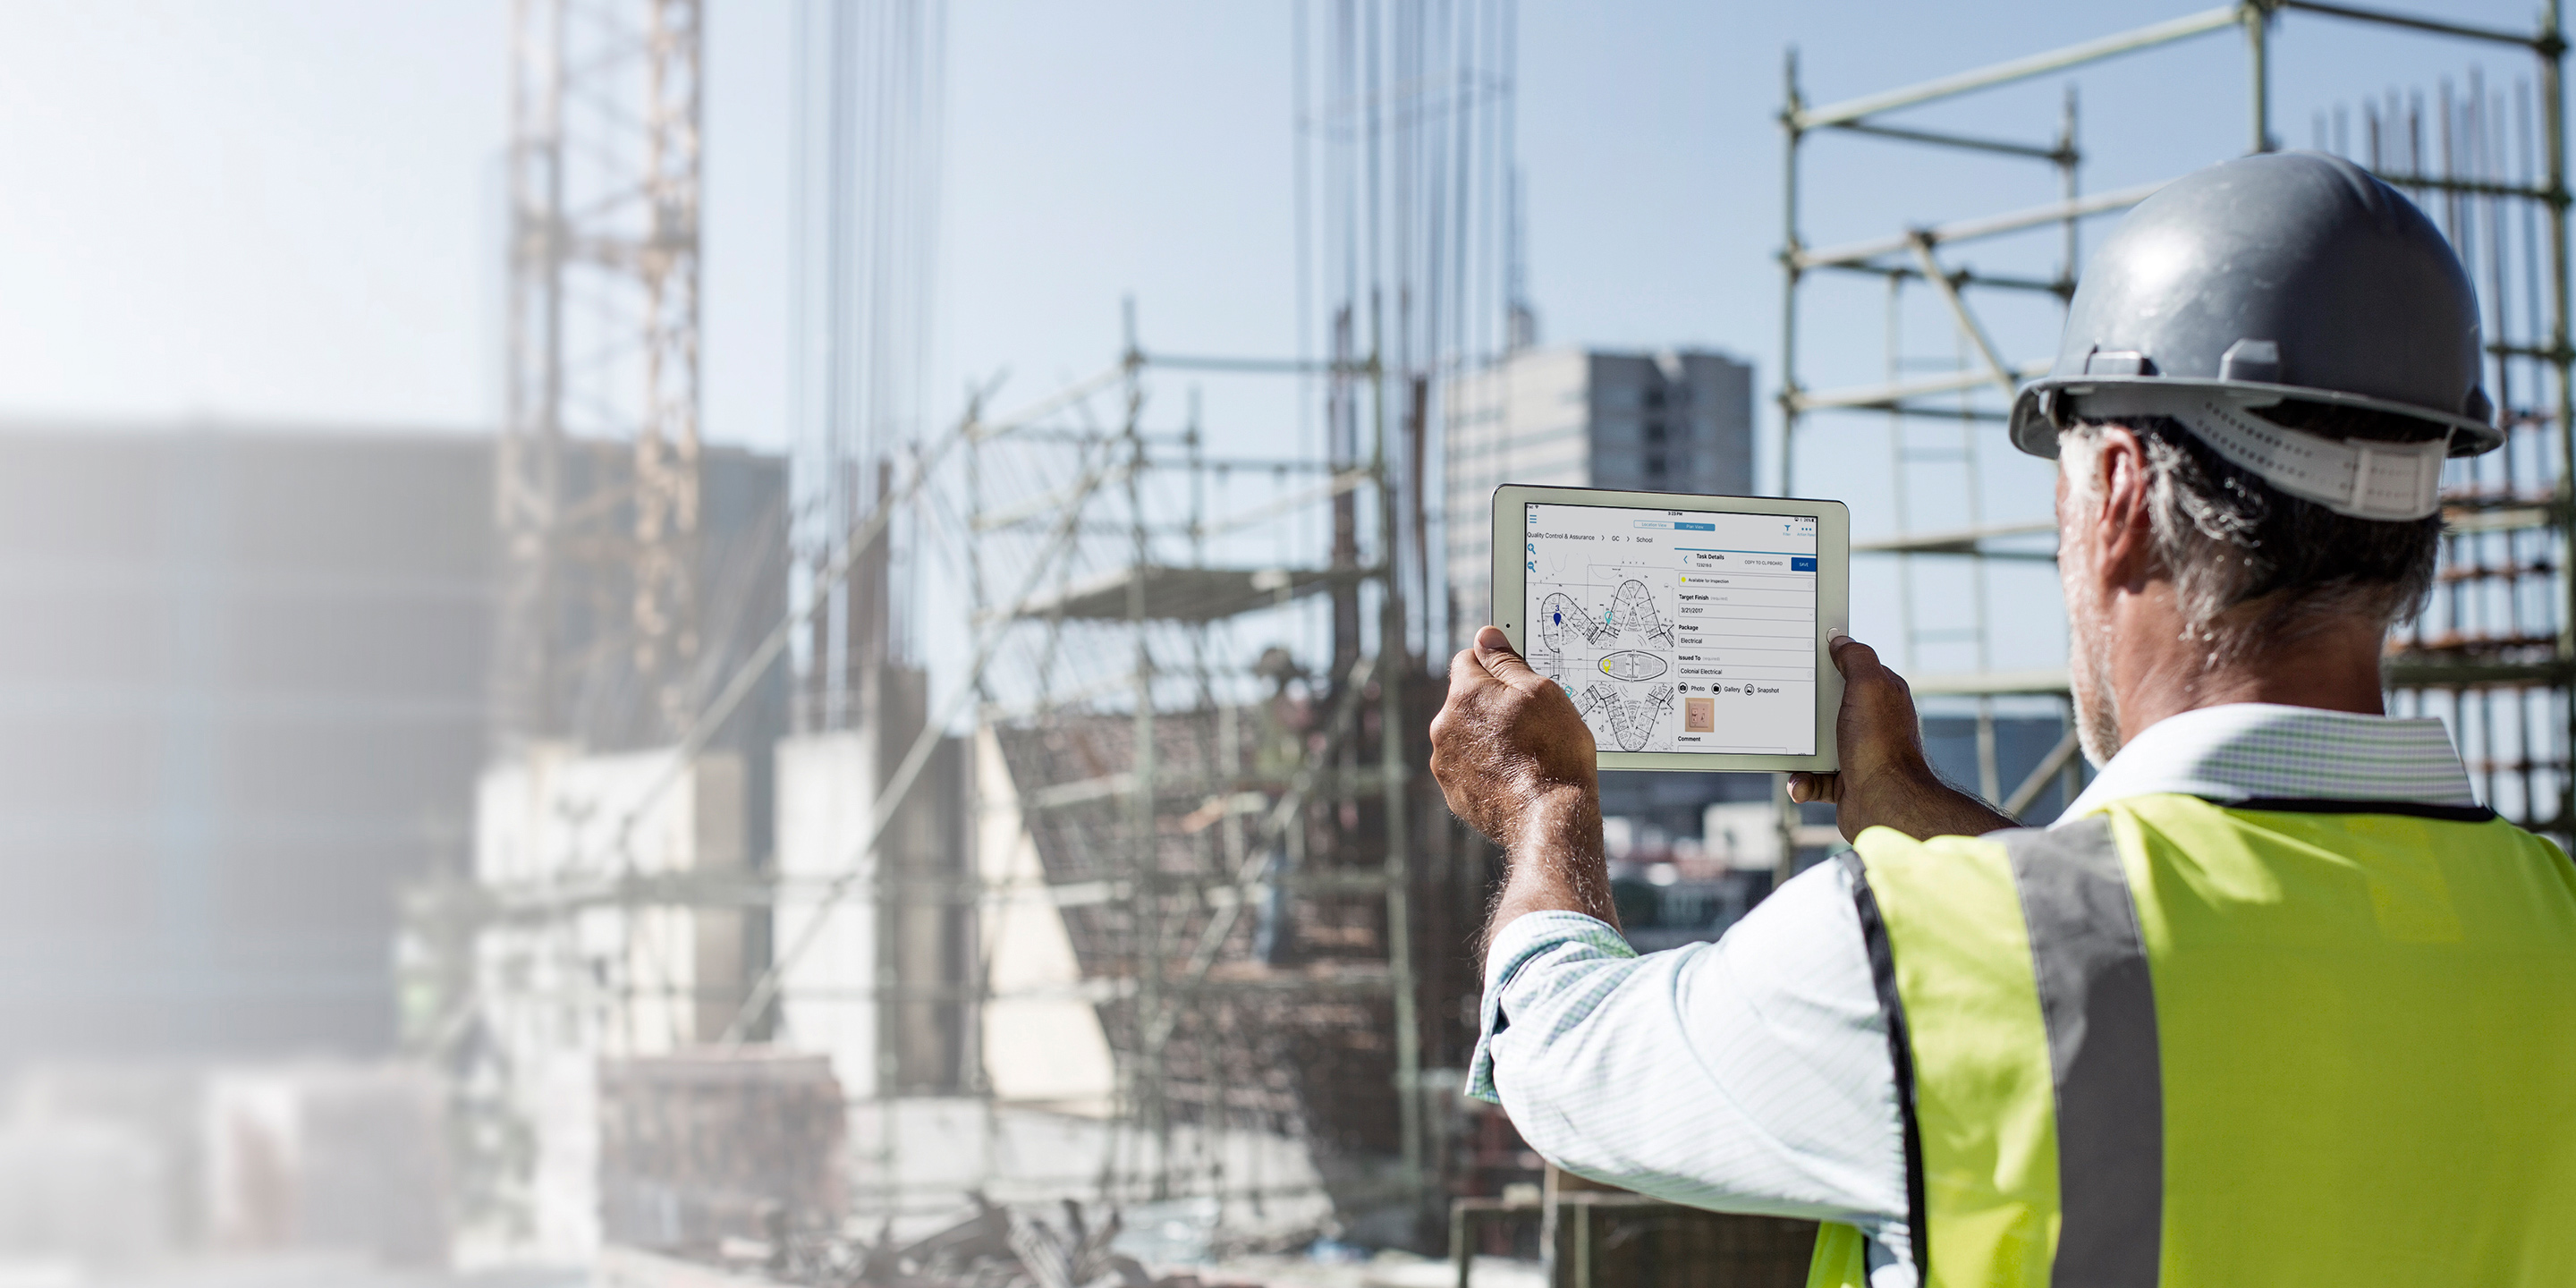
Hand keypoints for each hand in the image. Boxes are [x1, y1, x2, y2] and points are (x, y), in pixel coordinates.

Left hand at [1429, 626, 1599, 849]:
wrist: (1549, 817)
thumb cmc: (1553, 752)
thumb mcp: (1541, 692)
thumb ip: (1507, 662)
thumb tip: (1485, 636)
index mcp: (1464, 695)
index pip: (1468, 659)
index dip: (1495, 665)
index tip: (1516, 680)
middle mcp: (1444, 726)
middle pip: (1466, 700)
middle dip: (1491, 705)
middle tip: (1528, 722)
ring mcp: (1445, 763)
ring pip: (1466, 736)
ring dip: (1487, 738)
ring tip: (1524, 755)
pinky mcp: (1453, 793)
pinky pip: (1467, 768)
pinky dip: (1485, 768)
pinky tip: (1513, 777)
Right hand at [1786, 634, 2016, 841]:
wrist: (1884, 804)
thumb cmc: (1878, 744)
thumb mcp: (1869, 685)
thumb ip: (1856, 657)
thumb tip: (1840, 639)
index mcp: (1881, 695)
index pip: (1851, 669)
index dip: (1827, 663)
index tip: (1799, 659)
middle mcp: (1871, 723)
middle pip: (1826, 705)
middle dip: (1802, 710)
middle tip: (1781, 706)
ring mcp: (1857, 753)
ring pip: (1814, 743)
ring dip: (1797, 750)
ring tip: (1789, 753)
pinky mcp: (1844, 782)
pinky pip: (1812, 778)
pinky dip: (1802, 782)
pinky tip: (1800, 783)